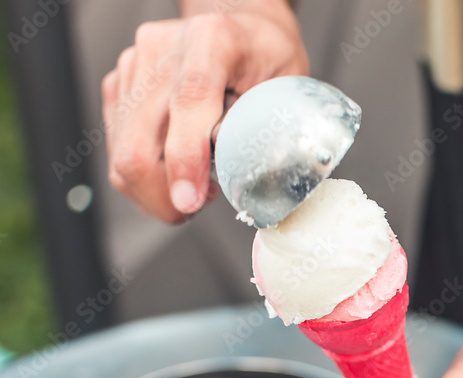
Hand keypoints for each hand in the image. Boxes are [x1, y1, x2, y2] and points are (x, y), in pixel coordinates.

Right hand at [101, 3, 307, 221]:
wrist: (237, 23)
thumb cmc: (266, 56)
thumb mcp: (285, 86)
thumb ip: (261, 125)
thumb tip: (240, 171)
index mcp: (212, 40)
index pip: (189, 101)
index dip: (185, 159)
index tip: (189, 201)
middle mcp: (162, 50)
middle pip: (139, 141)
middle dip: (162, 196)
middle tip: (194, 209)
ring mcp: (134, 67)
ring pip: (123, 153)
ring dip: (154, 192)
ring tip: (193, 190)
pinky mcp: (118, 86)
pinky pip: (118, 147)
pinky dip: (145, 176)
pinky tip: (177, 171)